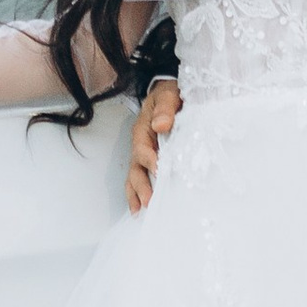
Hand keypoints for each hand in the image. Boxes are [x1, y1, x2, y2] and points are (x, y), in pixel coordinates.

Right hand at [126, 76, 179, 213]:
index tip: (160, 172)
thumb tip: (161, 124)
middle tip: (149, 202)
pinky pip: (142, 178)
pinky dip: (139, 193)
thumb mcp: (168, 94)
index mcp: (143, 128)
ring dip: (137, 194)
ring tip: (140, 212)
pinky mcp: (150, 161)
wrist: (170, 93)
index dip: (150, 160)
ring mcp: (144, 154)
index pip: (143, 148)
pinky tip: (141, 209)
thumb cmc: (170, 94)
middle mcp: (140, 144)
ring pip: (135, 176)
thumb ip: (165, 107)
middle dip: (141, 186)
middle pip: (136, 167)